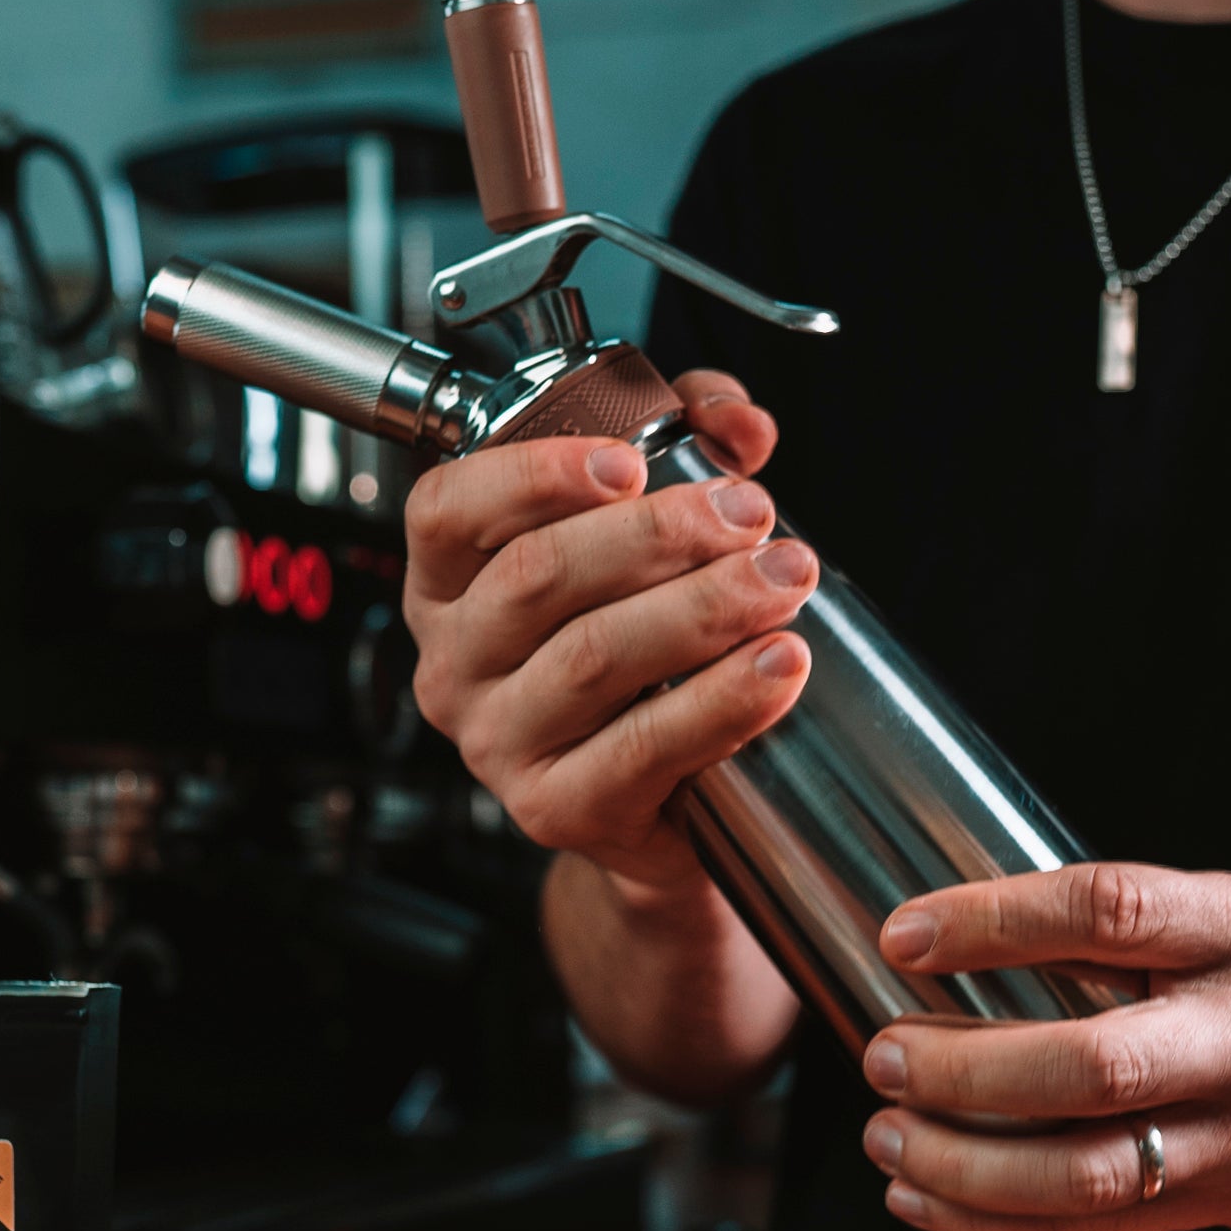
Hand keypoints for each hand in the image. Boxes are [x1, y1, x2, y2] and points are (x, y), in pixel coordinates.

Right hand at [403, 370, 817, 889]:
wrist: (661, 799)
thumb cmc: (642, 651)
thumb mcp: (652, 531)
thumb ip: (689, 446)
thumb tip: (737, 422)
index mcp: (452, 580)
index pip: (448, 509)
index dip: (534, 476)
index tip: (630, 463)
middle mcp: (456, 661)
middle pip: (537, 575)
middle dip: (659, 535)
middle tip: (750, 516)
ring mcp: (498, 742)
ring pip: (592, 657)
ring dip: (703, 608)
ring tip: (783, 581)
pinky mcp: (557, 808)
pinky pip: (640, 748)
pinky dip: (722, 701)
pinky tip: (778, 666)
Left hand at [859, 862, 1230, 1230]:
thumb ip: (1123, 925)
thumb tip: (962, 933)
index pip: (1108, 910)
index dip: (995, 922)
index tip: (905, 933)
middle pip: (1093, 1065)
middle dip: (968, 1069)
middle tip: (886, 1053)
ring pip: (1088, 1172)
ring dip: (966, 1164)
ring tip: (887, 1132)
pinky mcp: (1224, 1204)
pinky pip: (1097, 1227)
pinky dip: (994, 1221)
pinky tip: (922, 1196)